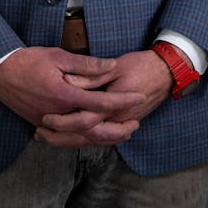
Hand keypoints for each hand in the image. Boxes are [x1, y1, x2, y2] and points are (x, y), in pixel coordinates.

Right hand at [0, 47, 145, 144]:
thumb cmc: (26, 61)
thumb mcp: (57, 56)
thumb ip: (86, 64)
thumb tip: (111, 66)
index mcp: (65, 96)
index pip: (101, 103)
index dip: (123, 100)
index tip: (139, 97)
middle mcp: (58, 114)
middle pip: (95, 130)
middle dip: (118, 129)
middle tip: (136, 124)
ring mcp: (49, 122)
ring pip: (82, 138)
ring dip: (104, 137)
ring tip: (121, 133)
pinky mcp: (41, 124)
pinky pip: (68, 138)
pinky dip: (85, 138)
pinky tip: (94, 135)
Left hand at [34, 49, 173, 147]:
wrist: (167, 72)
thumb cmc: (142, 66)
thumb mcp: (116, 66)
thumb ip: (92, 75)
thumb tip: (70, 81)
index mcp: (114, 105)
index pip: (83, 120)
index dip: (62, 121)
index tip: (44, 119)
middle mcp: (117, 119)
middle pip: (85, 137)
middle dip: (61, 138)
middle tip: (40, 133)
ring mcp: (122, 123)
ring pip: (93, 141)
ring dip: (70, 141)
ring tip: (49, 137)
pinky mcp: (124, 122)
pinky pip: (102, 138)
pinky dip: (86, 139)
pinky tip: (73, 135)